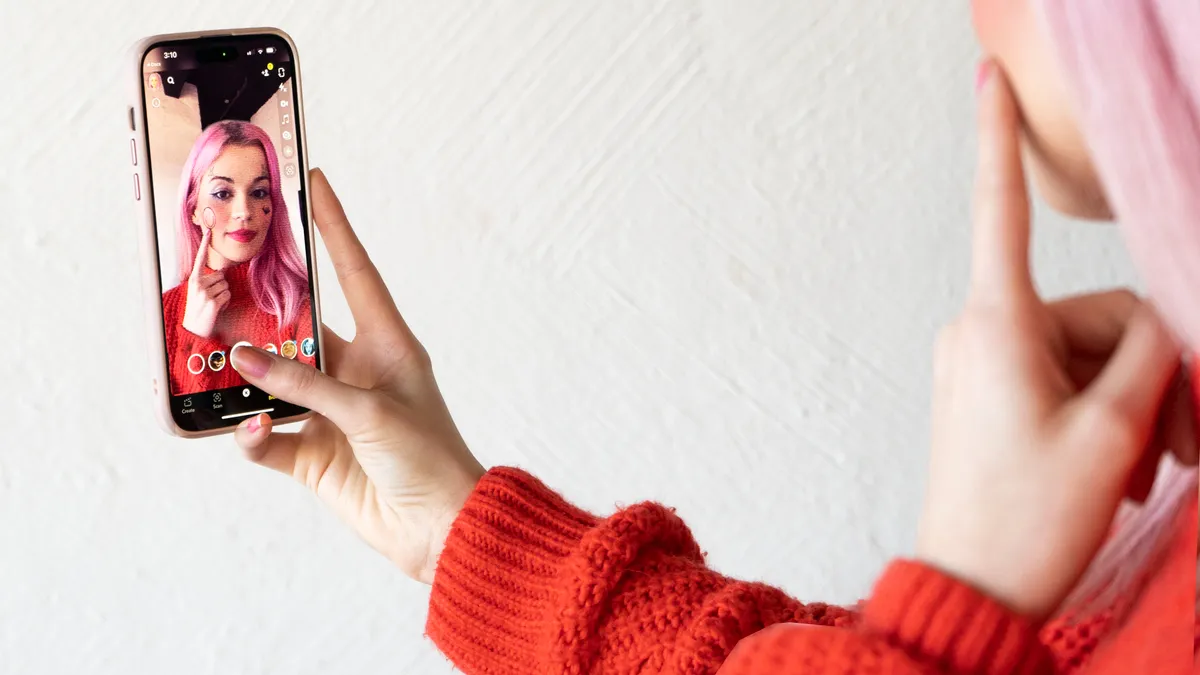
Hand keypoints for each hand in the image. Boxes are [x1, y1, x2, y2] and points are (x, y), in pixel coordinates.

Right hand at [181, 208, 228, 338]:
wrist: (192, 329)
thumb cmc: (197, 310)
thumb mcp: (198, 292)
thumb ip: (207, 281)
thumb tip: (222, 272)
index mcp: (193, 279)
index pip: (200, 258)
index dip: (205, 244)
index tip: (208, 231)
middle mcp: (198, 284)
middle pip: (221, 275)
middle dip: (221, 287)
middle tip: (210, 299)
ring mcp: (205, 293)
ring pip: (226, 286)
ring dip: (224, 296)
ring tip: (212, 305)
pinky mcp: (213, 302)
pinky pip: (228, 295)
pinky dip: (225, 303)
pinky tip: (216, 310)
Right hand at [229, 168, 484, 583]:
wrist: (440, 529)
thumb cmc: (427, 456)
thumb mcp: (368, 409)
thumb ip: (305, 383)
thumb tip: (246, 358)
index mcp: (387, 343)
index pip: (354, 272)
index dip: (334, 227)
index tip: (314, 180)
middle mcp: (356, 371)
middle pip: (298, 327)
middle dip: (259, 310)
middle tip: (217, 283)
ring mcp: (331, 413)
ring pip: (272, 381)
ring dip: (243, 375)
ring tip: (209, 357)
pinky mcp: (314, 455)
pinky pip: (267, 438)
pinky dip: (253, 436)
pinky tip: (250, 432)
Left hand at [915, 63, 1193, 621]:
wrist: (970, 593)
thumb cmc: (1030, 519)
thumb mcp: (1115, 432)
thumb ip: (1149, 354)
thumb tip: (1157, 321)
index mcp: (996, 324)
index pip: (1002, 212)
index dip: (998, 140)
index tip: (985, 80)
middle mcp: (978, 330)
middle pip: (1097, 315)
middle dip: (1148, 375)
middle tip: (1175, 449)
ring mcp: (977, 362)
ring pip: (1086, 354)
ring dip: (1129, 406)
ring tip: (1141, 471)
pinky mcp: (983, 392)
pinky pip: (1058, 379)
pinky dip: (1098, 416)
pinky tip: (1117, 469)